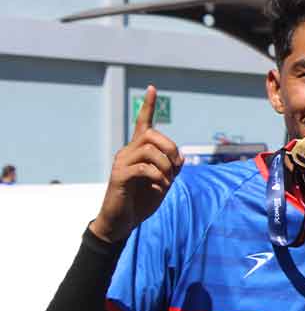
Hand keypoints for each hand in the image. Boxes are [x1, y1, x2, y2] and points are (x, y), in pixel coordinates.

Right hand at [91, 86, 183, 242]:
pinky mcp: (119, 177)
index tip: (152, 88)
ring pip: (149, 149)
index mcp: (138, 151)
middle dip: (171, 147)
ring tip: (167, 180)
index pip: (143, 123)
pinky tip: (160, 187)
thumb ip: (171, 168)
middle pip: (152, 134)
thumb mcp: (163, 182)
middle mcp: (127, 152)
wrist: (122, 222)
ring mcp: (121, 163)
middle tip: (176, 166)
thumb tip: (180, 158)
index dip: (148, 106)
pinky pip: (143, 168)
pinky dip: (158, 177)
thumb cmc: (142, 200)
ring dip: (166, 165)